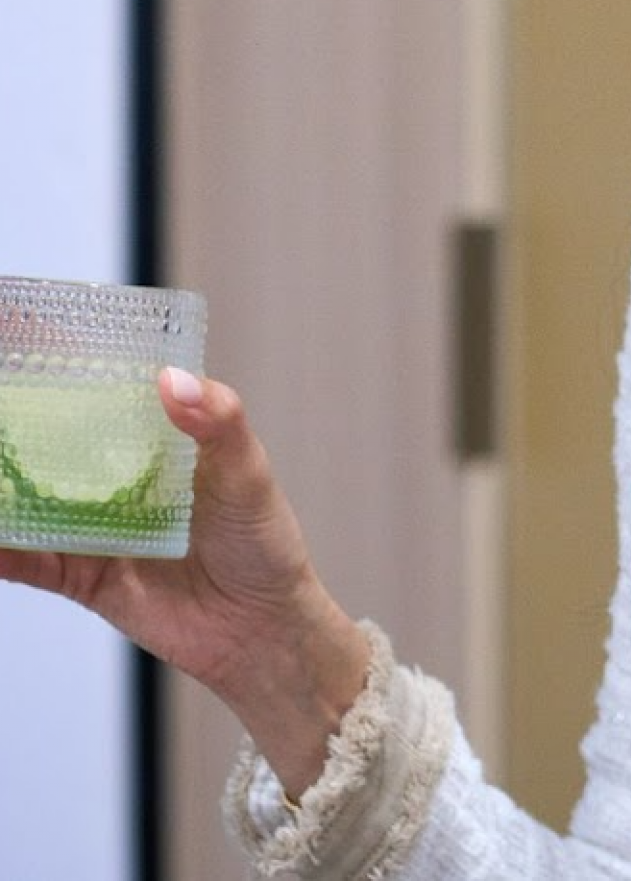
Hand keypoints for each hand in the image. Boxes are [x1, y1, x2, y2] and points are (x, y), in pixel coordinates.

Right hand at [0, 369, 368, 794]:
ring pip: (34, 498)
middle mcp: (122, 478)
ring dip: (5, 482)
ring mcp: (98, 526)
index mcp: (162, 440)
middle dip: (23, 421)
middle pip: (59, 443)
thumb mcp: (249, 471)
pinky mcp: (83, 575)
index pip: (110, 394)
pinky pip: (32, 559)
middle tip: (1, 396)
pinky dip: (5, 547)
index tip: (33, 340)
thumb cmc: (264, 541)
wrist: (261, 629)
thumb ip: (217, 422)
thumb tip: (170, 379)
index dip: (74, 368)